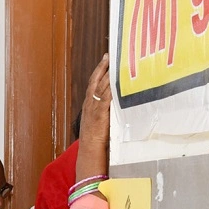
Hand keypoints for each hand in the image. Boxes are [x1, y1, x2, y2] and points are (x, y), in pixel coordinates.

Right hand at [75, 54, 110, 181]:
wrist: (90, 153)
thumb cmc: (96, 141)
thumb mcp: (100, 124)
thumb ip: (107, 114)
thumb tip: (119, 107)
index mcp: (88, 107)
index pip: (93, 85)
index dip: (99, 72)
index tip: (105, 60)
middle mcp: (89, 105)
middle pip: (95, 82)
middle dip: (102, 68)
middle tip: (109, 55)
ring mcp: (94, 109)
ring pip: (100, 87)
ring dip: (107, 74)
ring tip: (115, 62)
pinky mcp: (100, 114)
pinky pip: (106, 97)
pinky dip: (111, 88)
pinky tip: (117, 80)